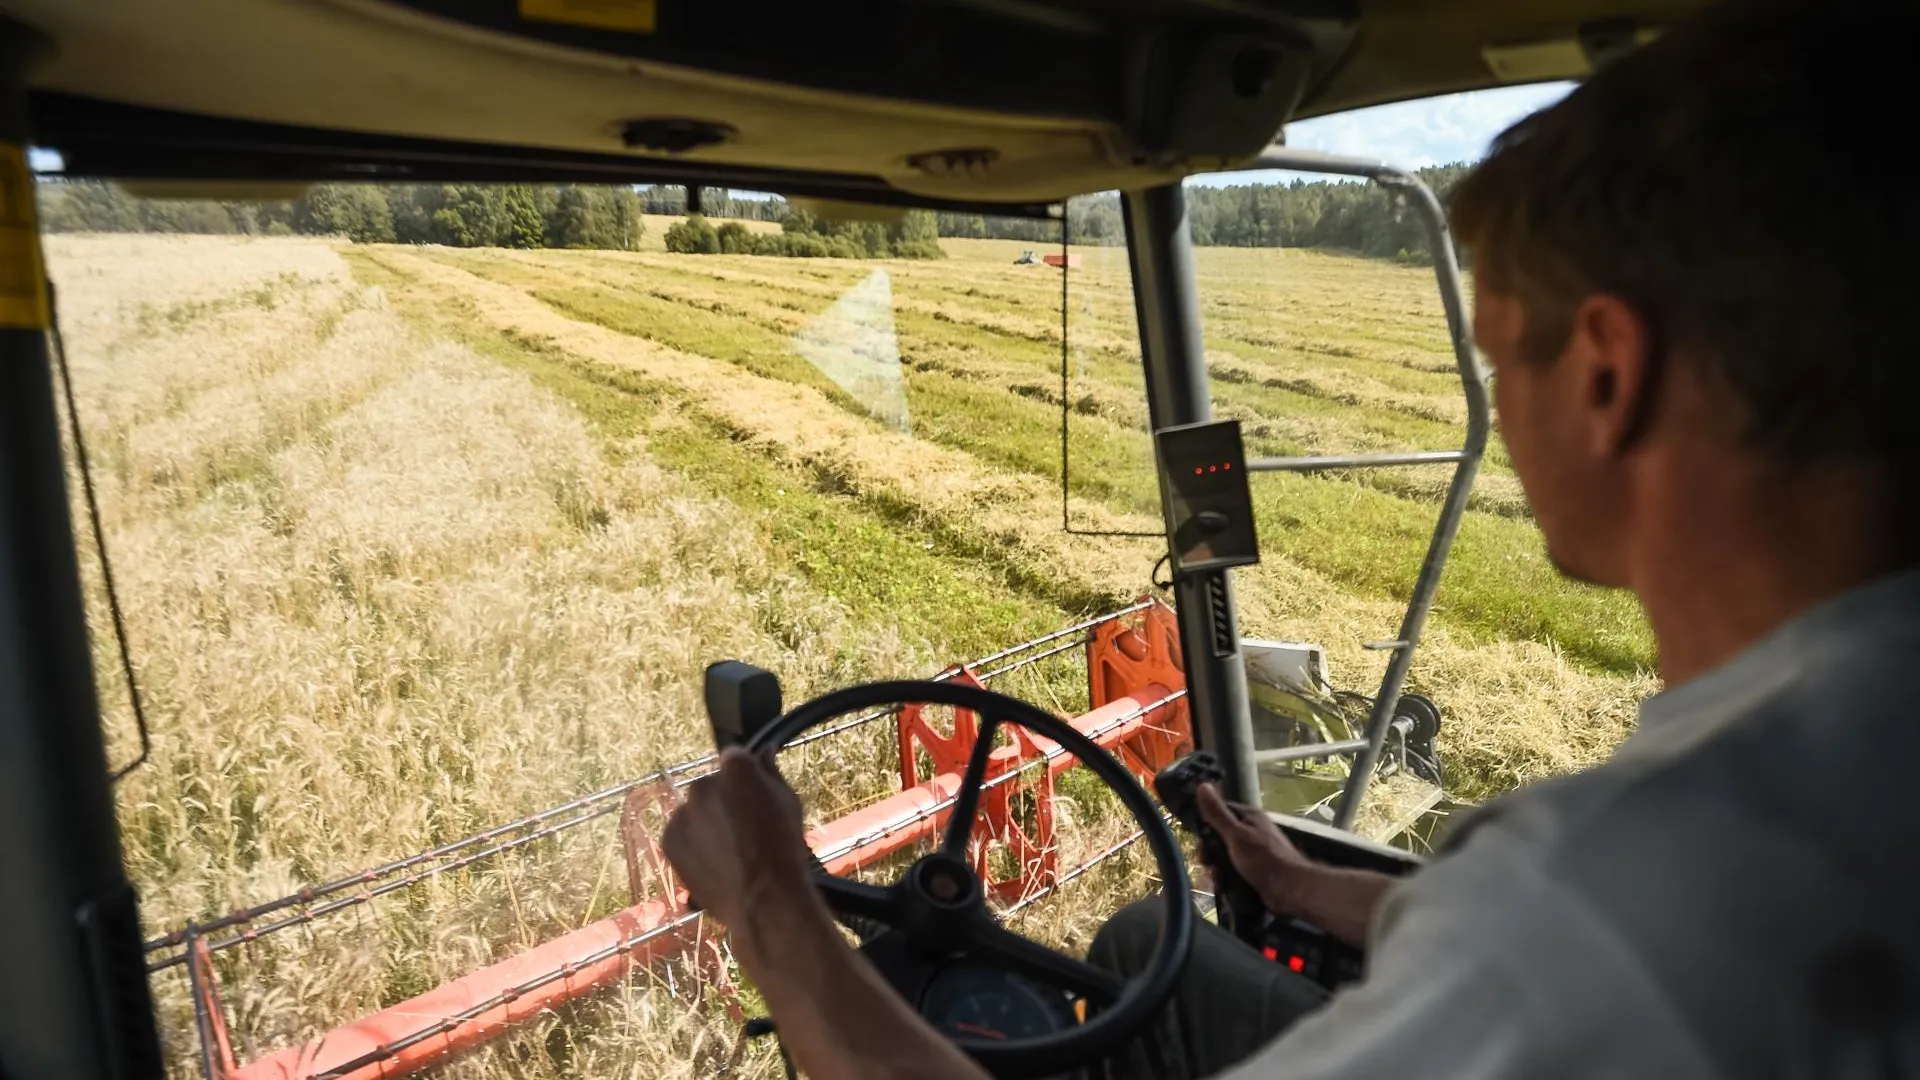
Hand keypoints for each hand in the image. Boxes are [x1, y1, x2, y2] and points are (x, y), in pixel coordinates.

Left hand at [662, 748, 819, 954]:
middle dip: (723, 799)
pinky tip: (714, 861)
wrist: (763, 898)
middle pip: (711, 785)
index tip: (753, 796)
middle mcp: (703, 784)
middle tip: (742, 827)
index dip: (745, 778)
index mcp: (735, 768)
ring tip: (727, 850)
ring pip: (694, 810)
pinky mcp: (669, 839)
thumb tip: (763, 751)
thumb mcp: (789, 802)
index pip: (735, 759)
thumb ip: (770, 772)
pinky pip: (681, 833)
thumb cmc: (784, 848)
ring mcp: (682, 812)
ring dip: (706, 821)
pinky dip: (693, 843)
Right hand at [1195, 782, 1314, 913]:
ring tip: (1217, 880)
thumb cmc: (1263, 858)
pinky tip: (1222, 888)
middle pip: (1220, 838)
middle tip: (1207, 863)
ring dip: (1217, 869)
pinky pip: (1233, 872)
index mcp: (1249, 817)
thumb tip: (1202, 785)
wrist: (1290, 890)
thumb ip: (1217, 813)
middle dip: (1210, 853)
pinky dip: (1226, 879)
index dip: (1206, 825)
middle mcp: (1251, 832)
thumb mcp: (1236, 834)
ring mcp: (1253, 853)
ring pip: (1225, 857)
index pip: (1220, 813)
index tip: (1198, 839)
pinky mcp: (1254, 871)